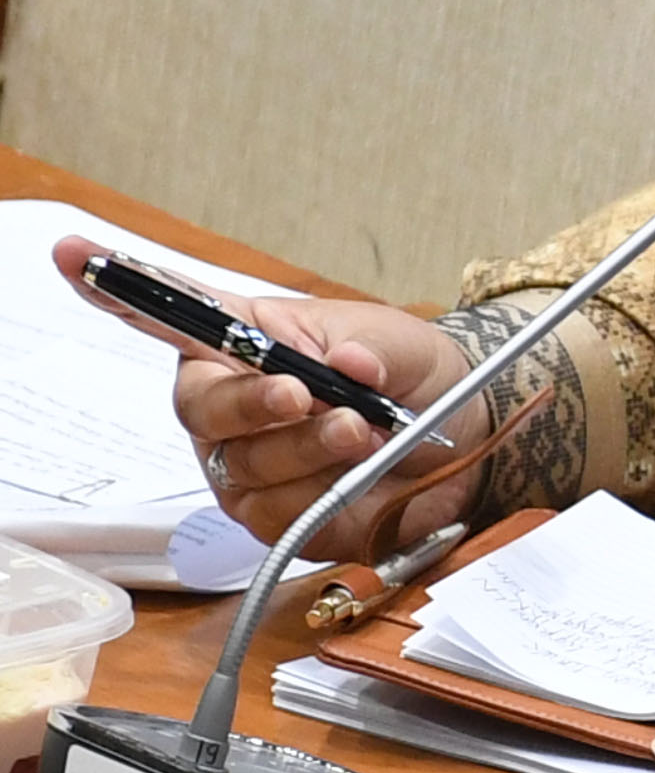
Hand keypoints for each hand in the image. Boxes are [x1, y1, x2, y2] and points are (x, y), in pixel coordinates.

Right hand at [79, 253, 480, 558]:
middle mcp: (225, 407)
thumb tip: (347, 362)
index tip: (72, 255)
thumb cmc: (409, 376)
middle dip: (254, 404)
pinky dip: (323, 493)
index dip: (113, 288)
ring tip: (362, 431)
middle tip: (306, 395)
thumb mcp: (397, 344)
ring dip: (307, 448)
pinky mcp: (275, 517)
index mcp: (236, 345)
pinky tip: (359, 473)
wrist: (464, 438)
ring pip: (246, 466)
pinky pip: (278, 514)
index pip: (164, 316)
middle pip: (201, 410)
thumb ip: (372, 349)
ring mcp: (243, 466)